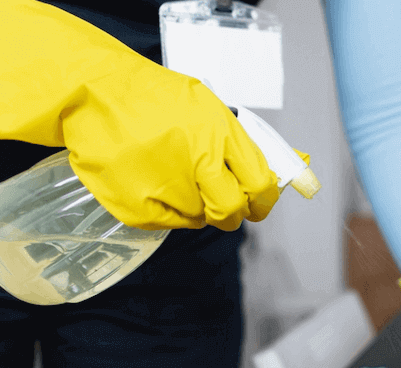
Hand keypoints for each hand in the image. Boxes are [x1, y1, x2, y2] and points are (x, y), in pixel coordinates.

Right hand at [2, 0, 280, 230]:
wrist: (91, 92)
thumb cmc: (153, 99)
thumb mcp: (208, 107)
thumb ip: (245, 143)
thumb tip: (292, 168)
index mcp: (219, 132)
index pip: (261, 184)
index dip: (264, 200)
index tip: (260, 203)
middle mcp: (196, 161)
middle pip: (232, 210)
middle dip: (234, 212)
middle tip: (223, 203)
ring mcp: (165, 186)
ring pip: (201, 219)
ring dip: (196, 207)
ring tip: (174, 178)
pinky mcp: (138, 206)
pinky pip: (170, 224)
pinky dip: (168, 210)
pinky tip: (153, 183)